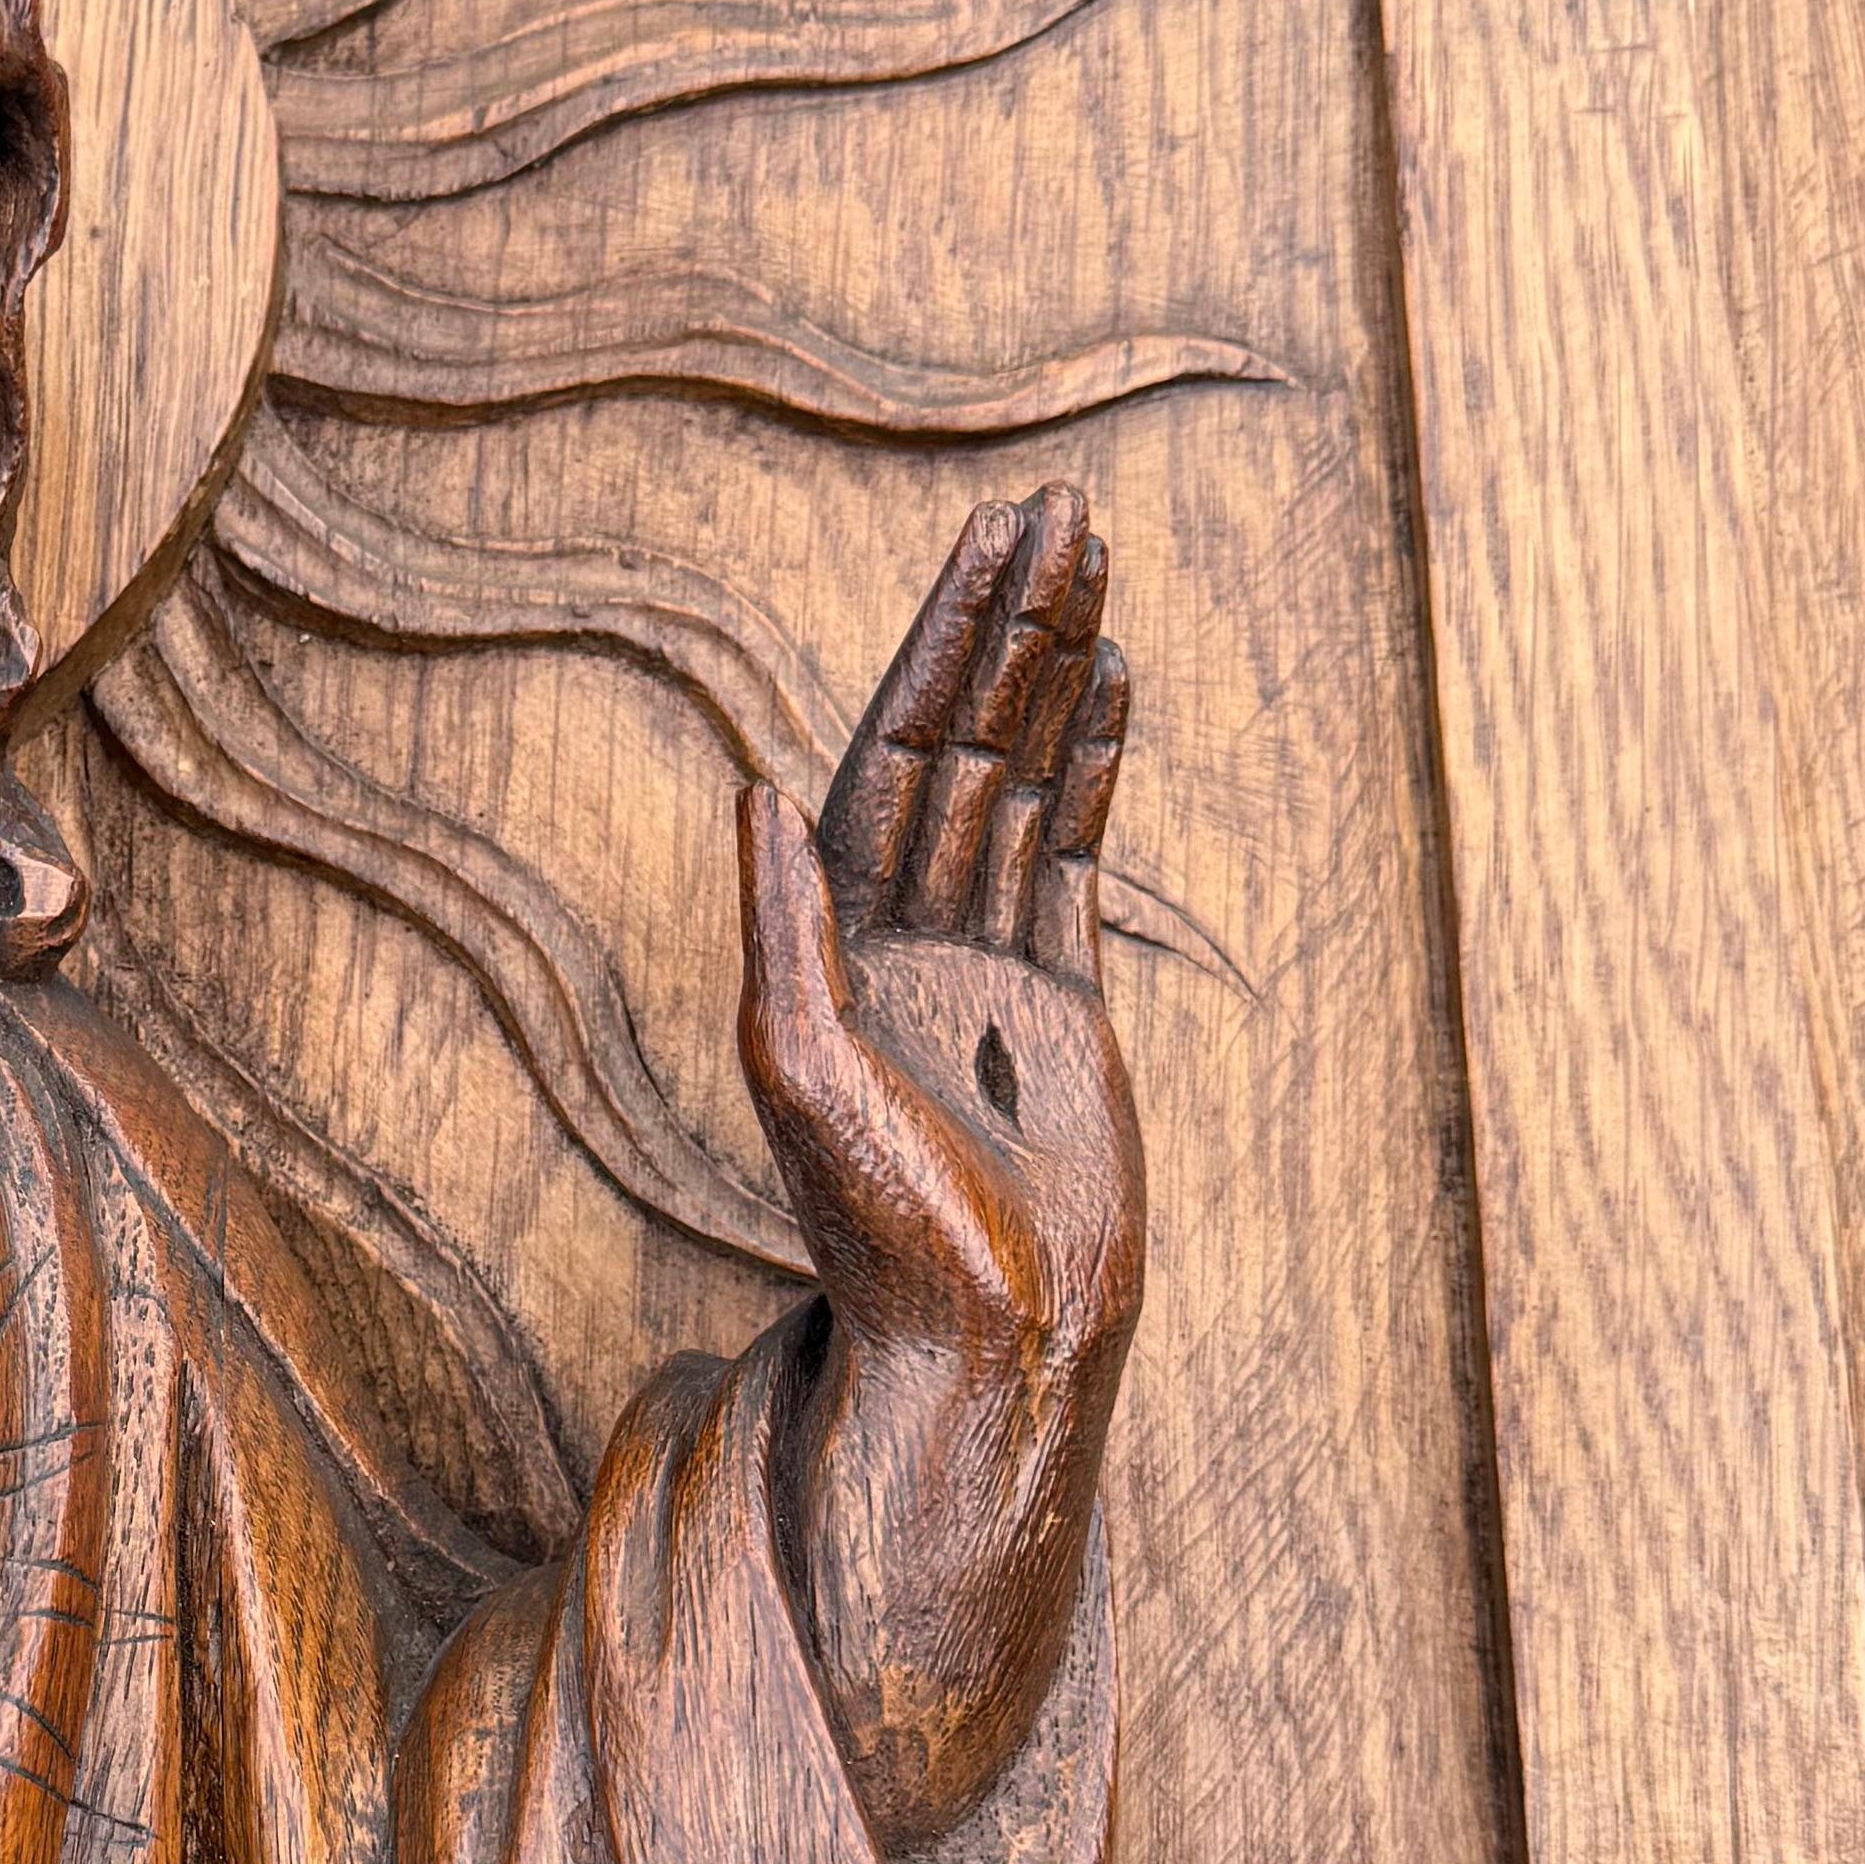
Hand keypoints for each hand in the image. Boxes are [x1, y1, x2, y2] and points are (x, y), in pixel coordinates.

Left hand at [742, 486, 1144, 1839]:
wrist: (991, 1352)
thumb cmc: (888, 1240)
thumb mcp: (807, 1080)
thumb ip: (785, 937)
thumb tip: (753, 793)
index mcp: (838, 944)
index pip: (894, 757)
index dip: (945, 649)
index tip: (999, 551)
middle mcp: (904, 943)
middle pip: (960, 746)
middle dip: (1008, 628)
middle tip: (1062, 511)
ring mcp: (983, 972)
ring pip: (1018, 787)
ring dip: (1052, 675)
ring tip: (1095, 562)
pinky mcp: (1053, 1014)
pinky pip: (1068, 860)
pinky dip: (1088, 771)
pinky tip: (1111, 692)